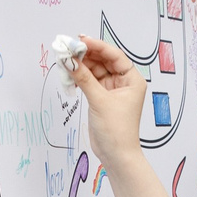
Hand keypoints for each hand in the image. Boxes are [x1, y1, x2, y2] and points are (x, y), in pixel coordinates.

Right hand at [69, 36, 145, 170]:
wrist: (116, 155)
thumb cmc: (117, 130)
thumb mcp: (100, 101)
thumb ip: (84, 79)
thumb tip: (70, 60)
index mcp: (132, 80)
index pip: (114, 56)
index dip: (97, 46)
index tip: (81, 41)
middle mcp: (123, 82)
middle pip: (103, 61)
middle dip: (86, 54)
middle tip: (68, 48)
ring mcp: (111, 90)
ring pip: (94, 70)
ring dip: (80, 65)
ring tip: (64, 59)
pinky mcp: (101, 98)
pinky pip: (89, 81)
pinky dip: (79, 77)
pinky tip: (68, 72)